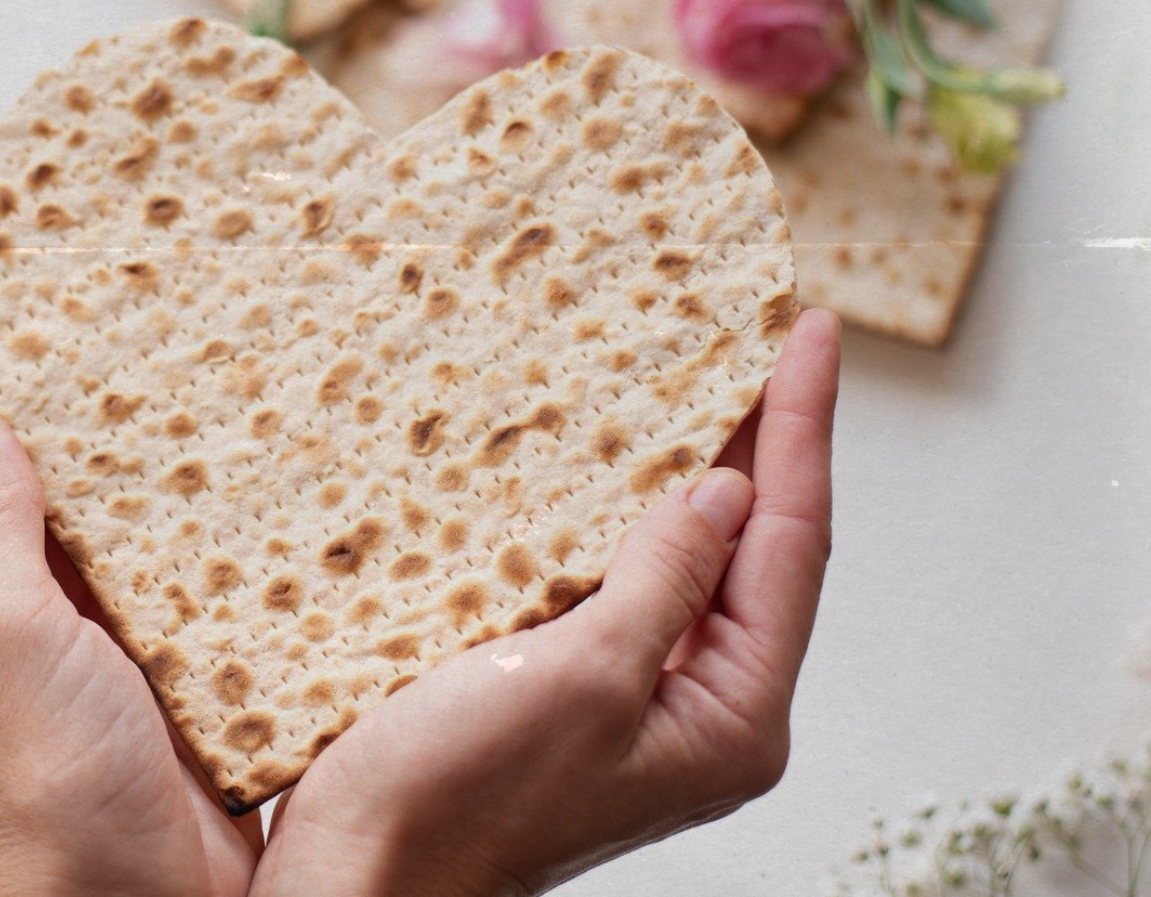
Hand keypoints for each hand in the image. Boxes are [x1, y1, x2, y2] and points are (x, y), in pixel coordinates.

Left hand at [0, 232, 262, 896]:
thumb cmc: (49, 806)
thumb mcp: (3, 641)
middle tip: (17, 254)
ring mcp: (58, 622)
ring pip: (65, 487)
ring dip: (88, 412)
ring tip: (109, 318)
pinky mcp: (135, 646)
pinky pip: (140, 542)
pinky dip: (162, 485)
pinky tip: (196, 436)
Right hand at [252, 308, 842, 896]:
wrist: (362, 873)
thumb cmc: (458, 798)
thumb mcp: (578, 675)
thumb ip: (661, 579)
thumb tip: (722, 494)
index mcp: (730, 718)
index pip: (791, 546)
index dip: (800, 430)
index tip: (811, 332)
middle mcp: (697, 709)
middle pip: (753, 550)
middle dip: (760, 442)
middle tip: (764, 332)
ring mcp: (632, 700)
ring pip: (681, 560)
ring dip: (683, 469)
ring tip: (698, 374)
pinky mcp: (563, 688)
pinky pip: (613, 580)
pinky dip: (612, 513)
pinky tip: (597, 463)